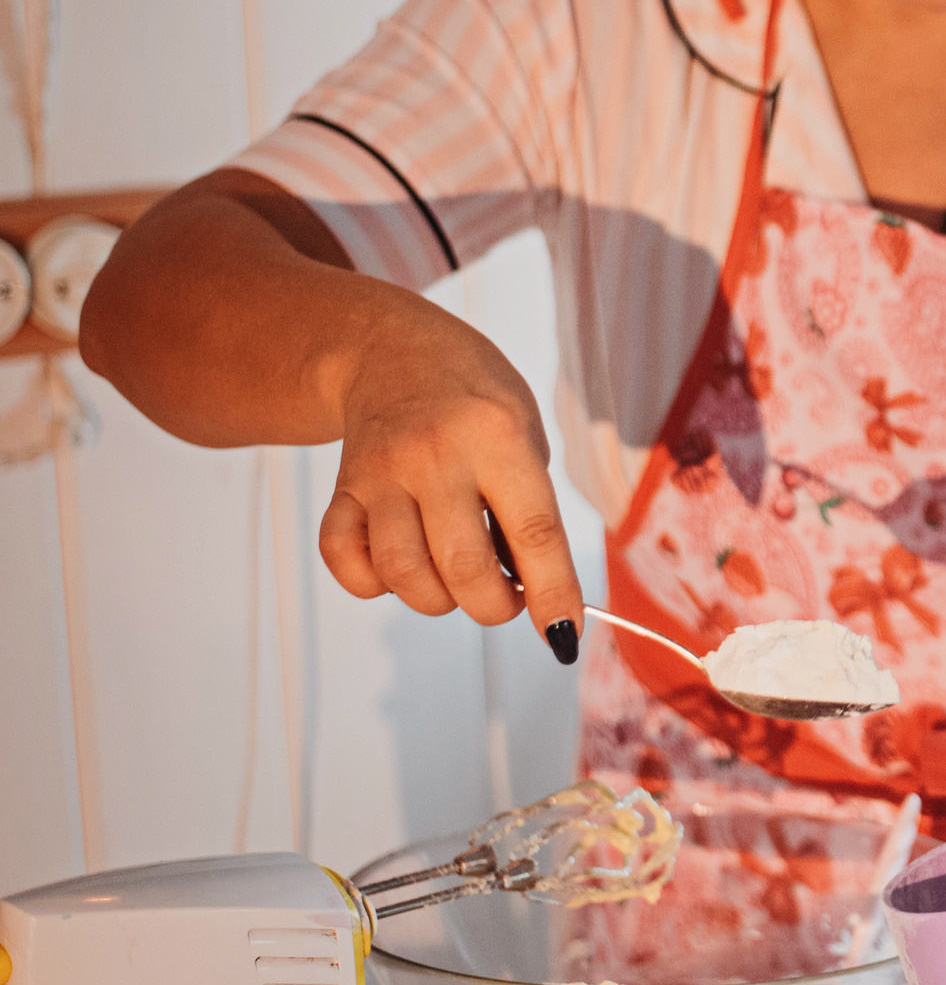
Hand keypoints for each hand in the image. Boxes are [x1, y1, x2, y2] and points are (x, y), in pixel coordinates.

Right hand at [317, 296, 586, 652]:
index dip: (554, 594)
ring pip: (402, 574)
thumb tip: (536, 595)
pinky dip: (374, 583)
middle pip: (463, 568)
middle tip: (505, 596)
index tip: (564, 633)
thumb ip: (530, 510)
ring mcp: (381, 473)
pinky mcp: (341, 490)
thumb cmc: (476, 402)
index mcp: (498, 436)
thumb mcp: (526, 436)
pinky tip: (402, 565)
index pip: (534, 533)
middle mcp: (435, 455)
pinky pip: (345, 561)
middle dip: (494, 606)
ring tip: (458, 579)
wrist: (392, 350)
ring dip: (438, 600)